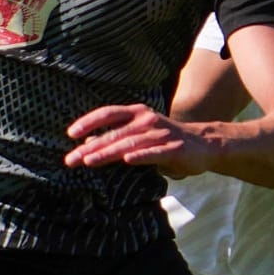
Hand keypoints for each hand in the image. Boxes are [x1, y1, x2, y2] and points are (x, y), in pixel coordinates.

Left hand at [64, 103, 208, 179]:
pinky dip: (141, 155)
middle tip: (70, 159)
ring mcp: (161, 134)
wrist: (203, 144)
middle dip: (90, 147)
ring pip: (129, 143)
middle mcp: (147, 120)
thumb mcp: (138, 135)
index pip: (108, 114)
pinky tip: (127, 160)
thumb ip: (116, 137)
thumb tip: (86, 145)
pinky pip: (155, 153)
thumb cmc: (164, 140)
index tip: (70, 134)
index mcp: (137, 113)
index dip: (88, 122)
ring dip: (107, 152)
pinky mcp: (174, 149)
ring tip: (89, 161)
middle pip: (114, 133)